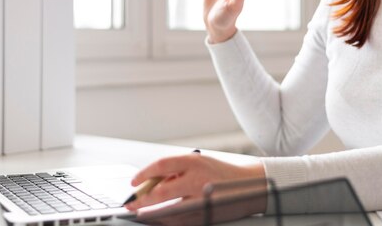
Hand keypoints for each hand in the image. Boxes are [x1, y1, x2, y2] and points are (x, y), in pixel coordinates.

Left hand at [124, 153, 264, 211]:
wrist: (249, 186)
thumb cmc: (219, 173)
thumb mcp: (198, 162)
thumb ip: (176, 170)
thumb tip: (151, 182)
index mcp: (194, 162)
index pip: (161, 165)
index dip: (143, 174)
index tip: (134, 182)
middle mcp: (197, 179)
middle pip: (162, 191)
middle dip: (142, 200)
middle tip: (131, 204)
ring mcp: (202, 199)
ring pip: (168, 210)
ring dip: (152, 213)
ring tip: (141, 213)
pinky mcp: (206, 214)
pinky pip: (180, 221)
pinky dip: (167, 220)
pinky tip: (159, 219)